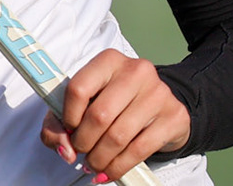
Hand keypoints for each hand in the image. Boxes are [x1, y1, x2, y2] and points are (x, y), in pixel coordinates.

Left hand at [41, 50, 189, 181]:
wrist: (159, 105)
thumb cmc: (113, 101)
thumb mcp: (83, 103)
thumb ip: (58, 123)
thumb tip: (65, 150)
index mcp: (108, 60)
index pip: (78, 88)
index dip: (68, 116)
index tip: (68, 129)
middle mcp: (135, 71)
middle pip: (99, 115)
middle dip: (84, 141)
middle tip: (80, 152)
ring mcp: (158, 93)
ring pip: (118, 136)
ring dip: (100, 158)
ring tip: (92, 164)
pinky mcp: (174, 117)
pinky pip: (140, 149)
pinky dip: (119, 166)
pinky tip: (109, 172)